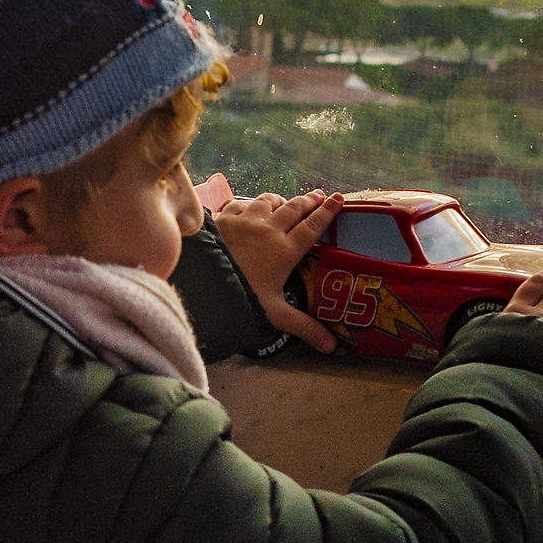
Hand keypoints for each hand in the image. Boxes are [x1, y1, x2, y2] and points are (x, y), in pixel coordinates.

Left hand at [213, 187, 344, 353]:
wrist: (203, 284)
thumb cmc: (242, 298)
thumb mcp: (276, 314)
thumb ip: (305, 327)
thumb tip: (331, 348)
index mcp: (285, 250)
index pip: (313, 226)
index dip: (328, 212)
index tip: (338, 198)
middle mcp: (269, 230)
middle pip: (294, 208)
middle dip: (309, 200)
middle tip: (319, 195)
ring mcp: (246, 221)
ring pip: (268, 201)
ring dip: (280, 199)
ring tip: (285, 200)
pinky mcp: (225, 219)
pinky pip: (241, 203)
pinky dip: (249, 204)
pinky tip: (249, 207)